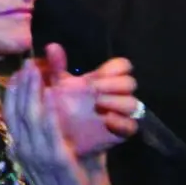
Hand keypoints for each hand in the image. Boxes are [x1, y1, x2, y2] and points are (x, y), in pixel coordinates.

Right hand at [2, 57, 91, 184]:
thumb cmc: (55, 184)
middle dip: (21, 85)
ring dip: (32, 90)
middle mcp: (23, 148)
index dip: (12, 93)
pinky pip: (48, 128)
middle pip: (17, 110)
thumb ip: (37, 139)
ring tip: (35, 70)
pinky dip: (46, 109)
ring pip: (30, 115)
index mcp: (18, 147)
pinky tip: (48, 94)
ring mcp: (37, 152)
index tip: (16, 74)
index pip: (11, 115)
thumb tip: (40, 116)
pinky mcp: (55, 156)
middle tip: (26, 63)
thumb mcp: (39, 159)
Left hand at [39, 45, 141, 159]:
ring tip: (97, 104)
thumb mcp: (56, 86)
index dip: (115, 68)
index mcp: (102, 79)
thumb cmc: (60, 107)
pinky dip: (121, 122)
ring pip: (133, 103)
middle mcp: (114, 94)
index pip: (123, 66)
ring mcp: (119, 113)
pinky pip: (131, 126)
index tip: (98, 73)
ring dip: (116, 101)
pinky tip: (106, 119)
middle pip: (130, 82)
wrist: (60, 138)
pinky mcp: (120, 131)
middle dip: (113, 84)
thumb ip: (56, 67)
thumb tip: (52, 46)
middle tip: (93, 89)